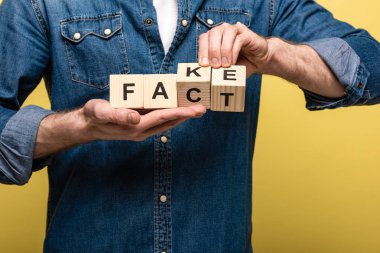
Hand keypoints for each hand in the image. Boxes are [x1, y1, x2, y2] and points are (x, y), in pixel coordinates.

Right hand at [81, 99, 205, 141]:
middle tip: (204, 108)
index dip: (181, 112)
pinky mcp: (140, 126)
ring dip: (182, 116)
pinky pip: (160, 120)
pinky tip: (177, 108)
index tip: (196, 110)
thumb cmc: (93, 116)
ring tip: (195, 108)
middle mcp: (142, 130)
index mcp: (135, 127)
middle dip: (187, 115)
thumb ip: (117, 114)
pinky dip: (171, 114)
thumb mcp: (101, 112)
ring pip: (167, 122)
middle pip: (170, 122)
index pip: (163, 117)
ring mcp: (142, 130)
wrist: (87, 125)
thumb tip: (135, 117)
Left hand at [198, 22, 272, 75]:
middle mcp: (224, 30)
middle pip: (213, 33)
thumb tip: (206, 73)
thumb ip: (216, 68)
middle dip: (212, 51)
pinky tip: (232, 62)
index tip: (204, 65)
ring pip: (225, 33)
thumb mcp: (225, 68)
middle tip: (215, 66)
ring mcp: (235, 30)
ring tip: (225, 65)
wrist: (259, 60)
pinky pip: (238, 39)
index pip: (204, 38)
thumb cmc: (240, 63)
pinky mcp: (247, 34)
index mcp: (215, 37)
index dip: (202, 51)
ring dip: (223, 50)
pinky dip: (233, 51)